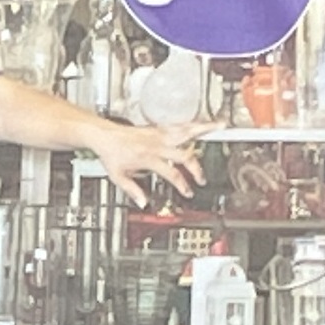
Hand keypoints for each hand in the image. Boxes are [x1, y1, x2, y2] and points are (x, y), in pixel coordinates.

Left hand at [89, 120, 206, 207]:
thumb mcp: (118, 177)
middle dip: (196, 168)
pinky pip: (179, 124)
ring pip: (185, 131)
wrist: (105, 136)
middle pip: (184, 155)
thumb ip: (132, 190)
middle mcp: (156, 145)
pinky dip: (193, 123)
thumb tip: (143, 203)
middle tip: (202, 178)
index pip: (171, 173)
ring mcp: (159, 134)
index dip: (182, 185)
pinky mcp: (158, 128)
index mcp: (148, 158)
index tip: (188, 192)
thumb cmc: (111, 154)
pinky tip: (203, 122)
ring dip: (204, 129)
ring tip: (220, 126)